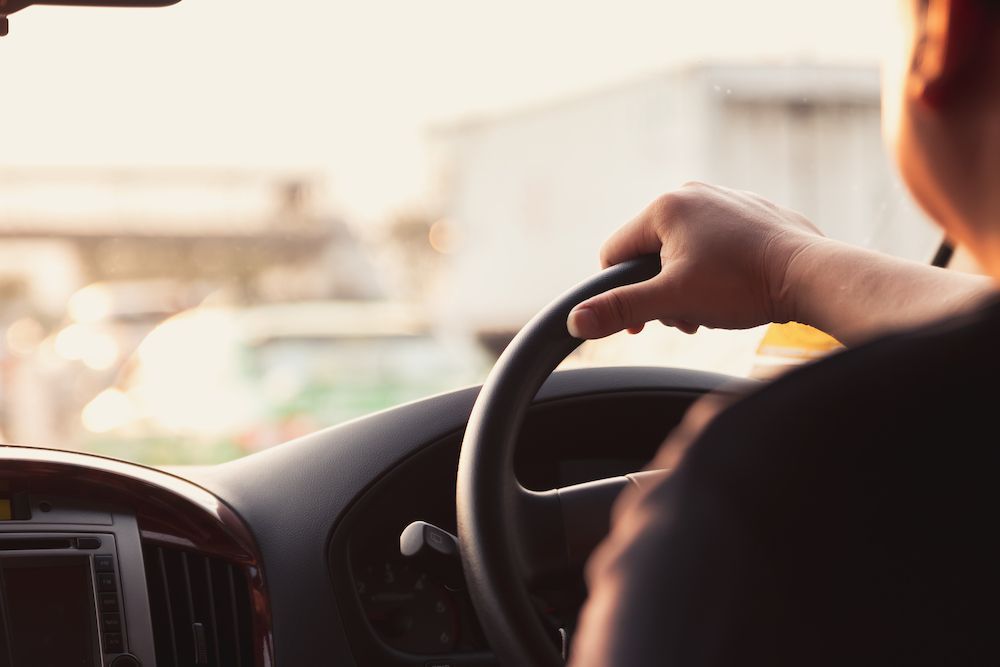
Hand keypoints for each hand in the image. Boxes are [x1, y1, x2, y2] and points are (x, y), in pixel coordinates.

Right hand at [567, 182, 823, 338]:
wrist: (811, 275)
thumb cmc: (742, 284)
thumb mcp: (672, 301)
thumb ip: (621, 309)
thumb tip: (576, 321)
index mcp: (664, 206)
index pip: (614, 254)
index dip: (622, 294)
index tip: (644, 323)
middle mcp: (691, 192)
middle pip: (649, 253)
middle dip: (660, 292)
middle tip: (685, 318)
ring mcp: (723, 198)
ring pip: (681, 250)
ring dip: (685, 285)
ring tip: (710, 308)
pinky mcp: (749, 211)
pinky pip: (713, 242)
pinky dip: (713, 270)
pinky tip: (734, 290)